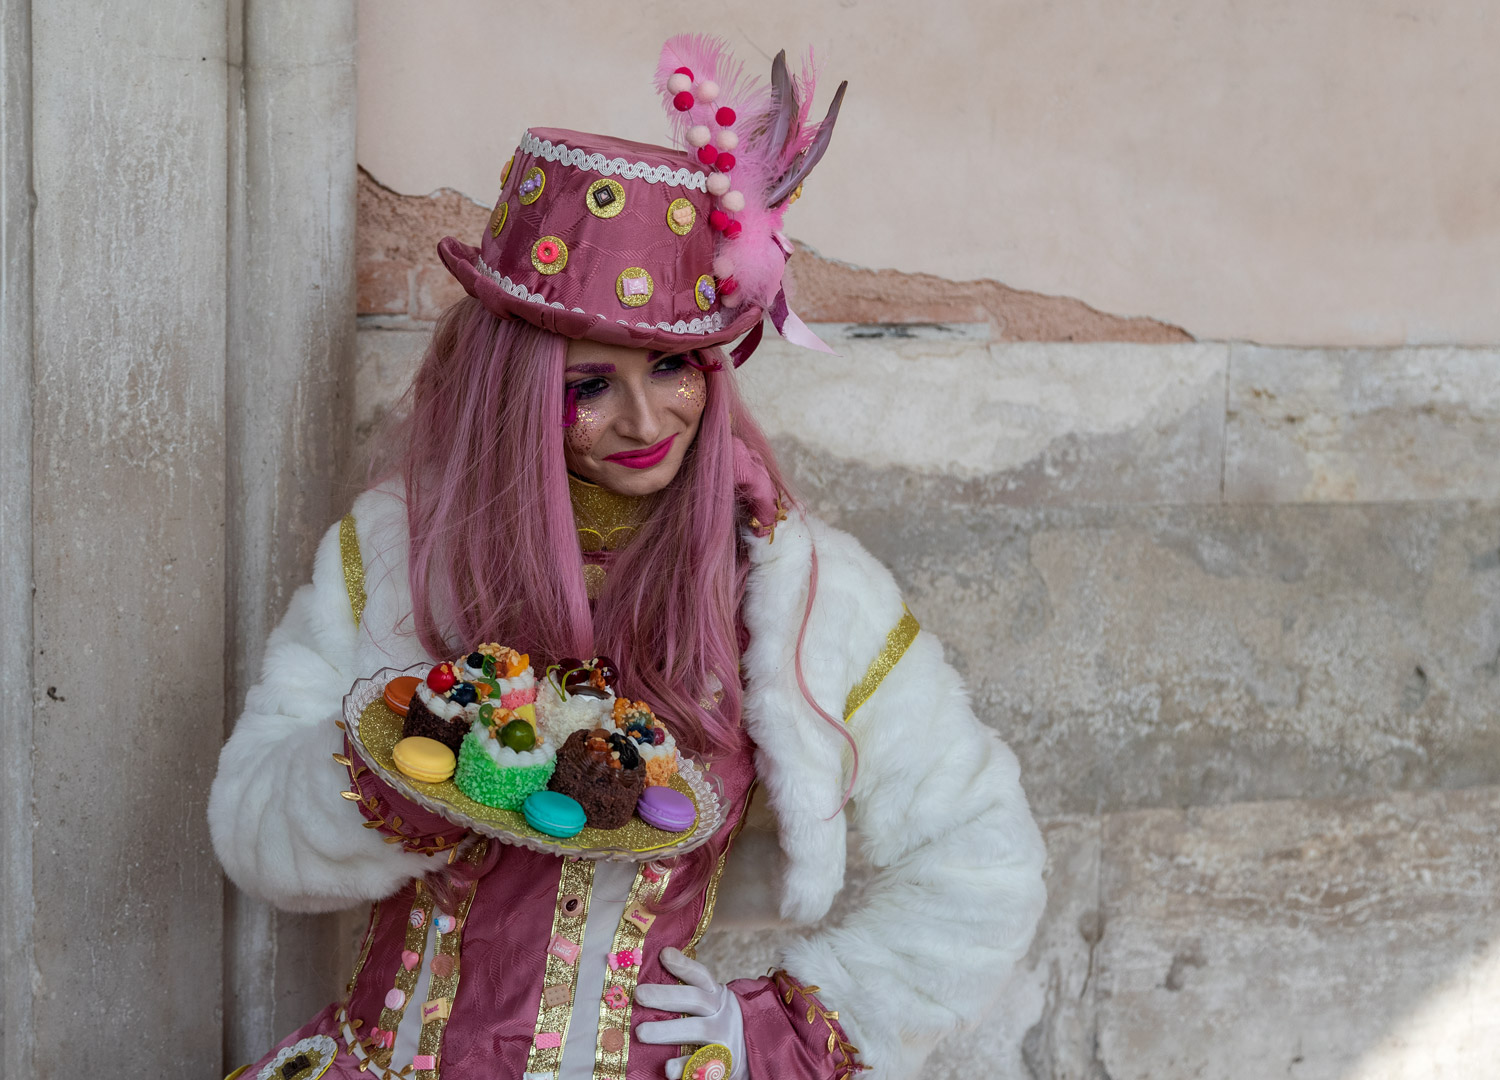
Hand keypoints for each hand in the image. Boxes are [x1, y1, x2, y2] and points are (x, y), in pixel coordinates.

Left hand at [633, 947, 748, 1079]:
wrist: (754, 1054)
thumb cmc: (720, 1026)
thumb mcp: (712, 1006)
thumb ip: (688, 996)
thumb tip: (648, 980)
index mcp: (717, 996)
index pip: (700, 976)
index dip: (684, 965)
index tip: (664, 954)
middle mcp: (722, 1013)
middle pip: (695, 999)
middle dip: (666, 995)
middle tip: (639, 994)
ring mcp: (724, 1038)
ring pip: (697, 1029)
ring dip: (668, 1030)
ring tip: (641, 1032)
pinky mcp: (725, 1064)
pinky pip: (704, 1064)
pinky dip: (686, 1067)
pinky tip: (668, 1069)